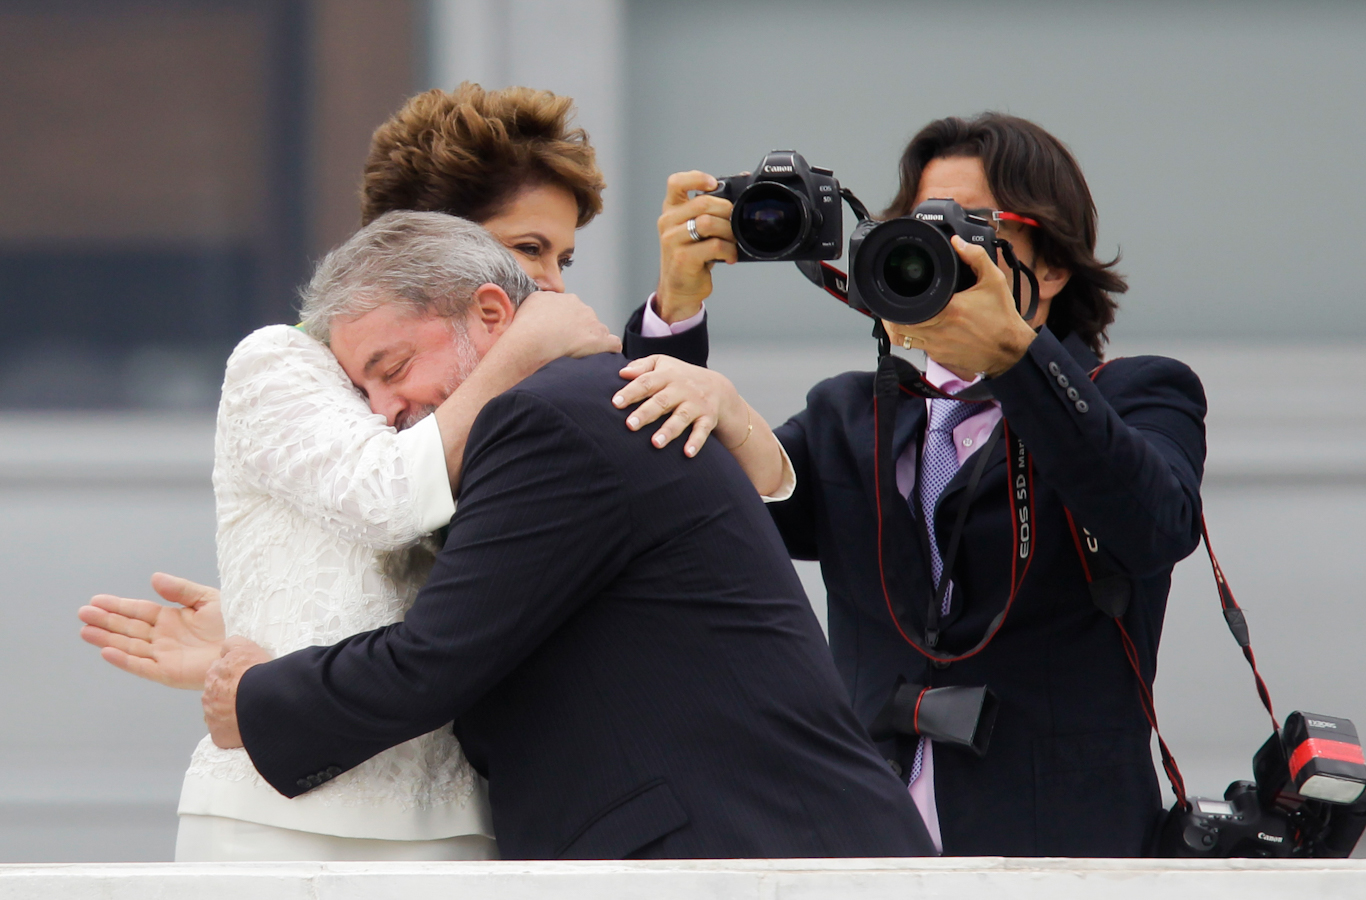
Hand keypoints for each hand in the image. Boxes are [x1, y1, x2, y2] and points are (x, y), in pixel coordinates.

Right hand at [78, 573, 224, 689]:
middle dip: (106, 620)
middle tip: (83, 613)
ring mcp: (164, 655)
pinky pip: (141, 666)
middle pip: (129, 627)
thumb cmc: (235, 624)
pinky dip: (124, 659)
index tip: (96, 600)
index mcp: (173, 619)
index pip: (139, 611)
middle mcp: (164, 637)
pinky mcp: (168, 672)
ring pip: (129, 645)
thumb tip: (153, 578)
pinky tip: (106, 650)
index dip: (118, 605)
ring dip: (107, 638)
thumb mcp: (208, 599)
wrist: (246, 648)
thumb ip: (180, 590)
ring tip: (85, 630)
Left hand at [203, 636, 272, 748]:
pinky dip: (233, 731)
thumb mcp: (245, 647)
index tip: (244, 679)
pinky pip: (223, 733)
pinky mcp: (218, 735)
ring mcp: (211, 717)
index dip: (233, 676)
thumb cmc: (257, 673)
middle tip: (248, 695)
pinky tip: (246, 725)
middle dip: (228, 695)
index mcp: (213, 674)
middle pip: (217, 694)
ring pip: (218, 714)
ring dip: (229, 713)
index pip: (219, 673)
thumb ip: (231, 645)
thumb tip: (224, 649)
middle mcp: (207, 695)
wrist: (263, 700)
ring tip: (250, 712)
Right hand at [506, 291, 620, 365]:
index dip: (564, 327)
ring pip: (599, 332)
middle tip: (568, 351)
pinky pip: (613, 344)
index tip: (557, 339)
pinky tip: (598, 363)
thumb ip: (529, 311)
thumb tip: (530, 317)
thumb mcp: (518, 313)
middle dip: (579, 334)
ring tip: (580, 360)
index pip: (567, 310)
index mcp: (555, 298)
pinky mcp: (601, 339)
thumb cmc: (518, 337)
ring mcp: (590, 321)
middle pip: (584, 319)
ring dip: (593, 344)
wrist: (528, 347)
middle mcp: (575, 305)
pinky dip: (608, 354)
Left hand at [614, 355, 749, 456]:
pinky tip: (687, 453)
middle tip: (630, 425)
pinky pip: (702, 431)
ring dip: (668, 431)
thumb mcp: (662, 364)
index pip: (646, 382)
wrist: (717, 386)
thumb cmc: (679, 376)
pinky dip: (696, 442)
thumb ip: (642, 366)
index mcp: (667, 375)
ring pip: (681, 418)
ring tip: (655, 443)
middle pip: (662, 401)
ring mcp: (696, 404)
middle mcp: (682, 389)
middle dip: (646, 413)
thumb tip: (622, 372)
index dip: (631, 392)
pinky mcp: (708, 418)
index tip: (616, 403)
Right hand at [655, 171, 737, 322]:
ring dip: (728, 232)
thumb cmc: (692, 257)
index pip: (676, 183)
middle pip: (703, 203)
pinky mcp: (682, 258)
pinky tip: (729, 256)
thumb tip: (739, 182)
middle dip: (726, 211)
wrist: (679, 289)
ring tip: (732, 241)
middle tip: (733, 224)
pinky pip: (714, 246)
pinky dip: (729, 250)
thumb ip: (709, 210)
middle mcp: (668, 222)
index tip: (713, 184)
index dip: (696, 178)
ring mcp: (673, 240)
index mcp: (671, 210)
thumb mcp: (695, 230)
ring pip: (708, 223)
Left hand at [889, 236, 1037, 377]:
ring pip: (903, 340)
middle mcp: (938, 331)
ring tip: (901, 315)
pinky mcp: (940, 357)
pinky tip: (920, 327)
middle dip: (892, 315)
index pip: (907, 308)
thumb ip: (975, 256)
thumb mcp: (994, 281)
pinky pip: (918, 348)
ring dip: (899, 328)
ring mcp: (936, 347)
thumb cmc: (1003, 319)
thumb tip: (958, 242)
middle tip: (894, 302)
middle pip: (897, 326)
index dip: (895, 301)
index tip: (896, 291)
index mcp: (947, 310)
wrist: (1011, 350)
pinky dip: (914, 338)